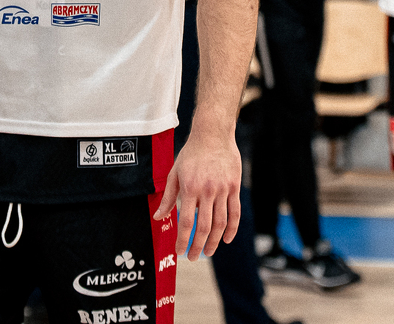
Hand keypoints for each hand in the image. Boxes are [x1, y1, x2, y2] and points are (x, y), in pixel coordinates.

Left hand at [155, 124, 240, 260]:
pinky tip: (226, 239)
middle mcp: (207, 191)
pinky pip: (234, 213)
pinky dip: (231, 229)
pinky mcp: (234, 187)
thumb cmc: (191, 154)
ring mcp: (223, 189)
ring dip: (214, 241)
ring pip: (220, 223)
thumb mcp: (175, 173)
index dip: (183, 240)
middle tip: (194, 257)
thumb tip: (159, 217)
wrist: (213, 134)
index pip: (186, 221)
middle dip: (198, 246)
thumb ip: (168, 197)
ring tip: (208, 252)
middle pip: (204, 227)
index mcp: (189, 188)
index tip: (180, 252)